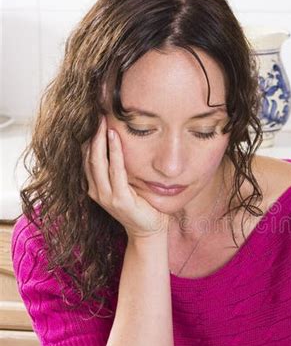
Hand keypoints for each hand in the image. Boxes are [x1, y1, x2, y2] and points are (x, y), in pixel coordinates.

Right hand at [83, 115, 169, 239]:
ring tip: (103, 121)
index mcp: (94, 187)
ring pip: (97, 162)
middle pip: (88, 156)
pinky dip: (115, 153)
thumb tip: (121, 143)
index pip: (85, 157)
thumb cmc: (140, 206)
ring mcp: (106, 196)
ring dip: (100, 139)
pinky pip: (115, 171)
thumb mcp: (125, 185)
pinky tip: (115, 138)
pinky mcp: (120, 199)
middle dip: (92, 134)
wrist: (149, 232)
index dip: (87, 137)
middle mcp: (95, 191)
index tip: (92, 118)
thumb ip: (118, 169)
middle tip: (96, 113)